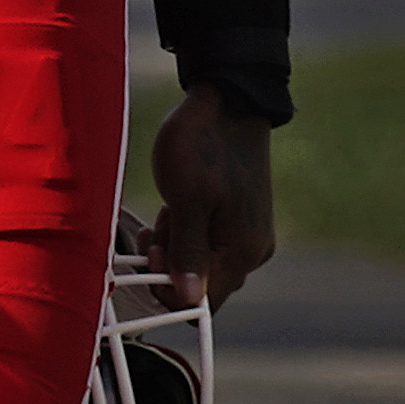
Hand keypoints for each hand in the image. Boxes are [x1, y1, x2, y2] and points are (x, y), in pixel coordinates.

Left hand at [147, 86, 277, 308]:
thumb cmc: (204, 146)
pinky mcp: (237, 218)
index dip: (170, 289)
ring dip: (173, 244)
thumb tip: (189, 301)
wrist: (227, 99)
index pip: (205, 303)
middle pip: (200, 284)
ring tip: (167, 209)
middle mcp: (251, 250)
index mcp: (243, 252)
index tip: (153, 254)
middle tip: (156, 228)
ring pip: (198, 261)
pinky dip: (184, 230)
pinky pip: (204, 241)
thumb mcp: (187, 201)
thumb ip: (188, 254)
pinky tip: (174, 205)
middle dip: (170, 262)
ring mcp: (246, 233)